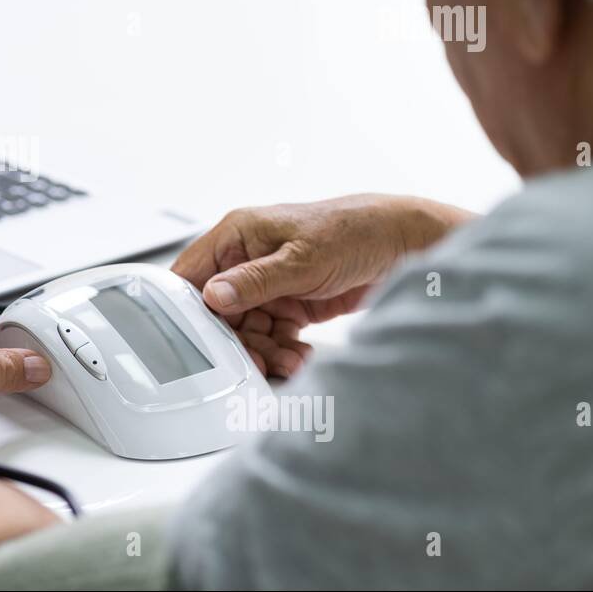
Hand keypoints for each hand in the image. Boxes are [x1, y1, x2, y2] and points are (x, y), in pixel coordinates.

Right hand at [171, 194, 473, 377]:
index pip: (190, 275)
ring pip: (246, 329)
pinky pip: (271, 335)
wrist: (404, 243)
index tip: (199, 339)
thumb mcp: (300, 259)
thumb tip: (212, 296)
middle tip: (256, 359)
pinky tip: (299, 354)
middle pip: (218, 313)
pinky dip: (282, 350)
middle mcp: (245, 260)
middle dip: (236, 340)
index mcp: (236, 236)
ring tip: (289, 360)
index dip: (188, 309)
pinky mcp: (288, 303)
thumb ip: (254, 281)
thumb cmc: (353, 231)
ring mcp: (267, 284)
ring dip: (264, 350)